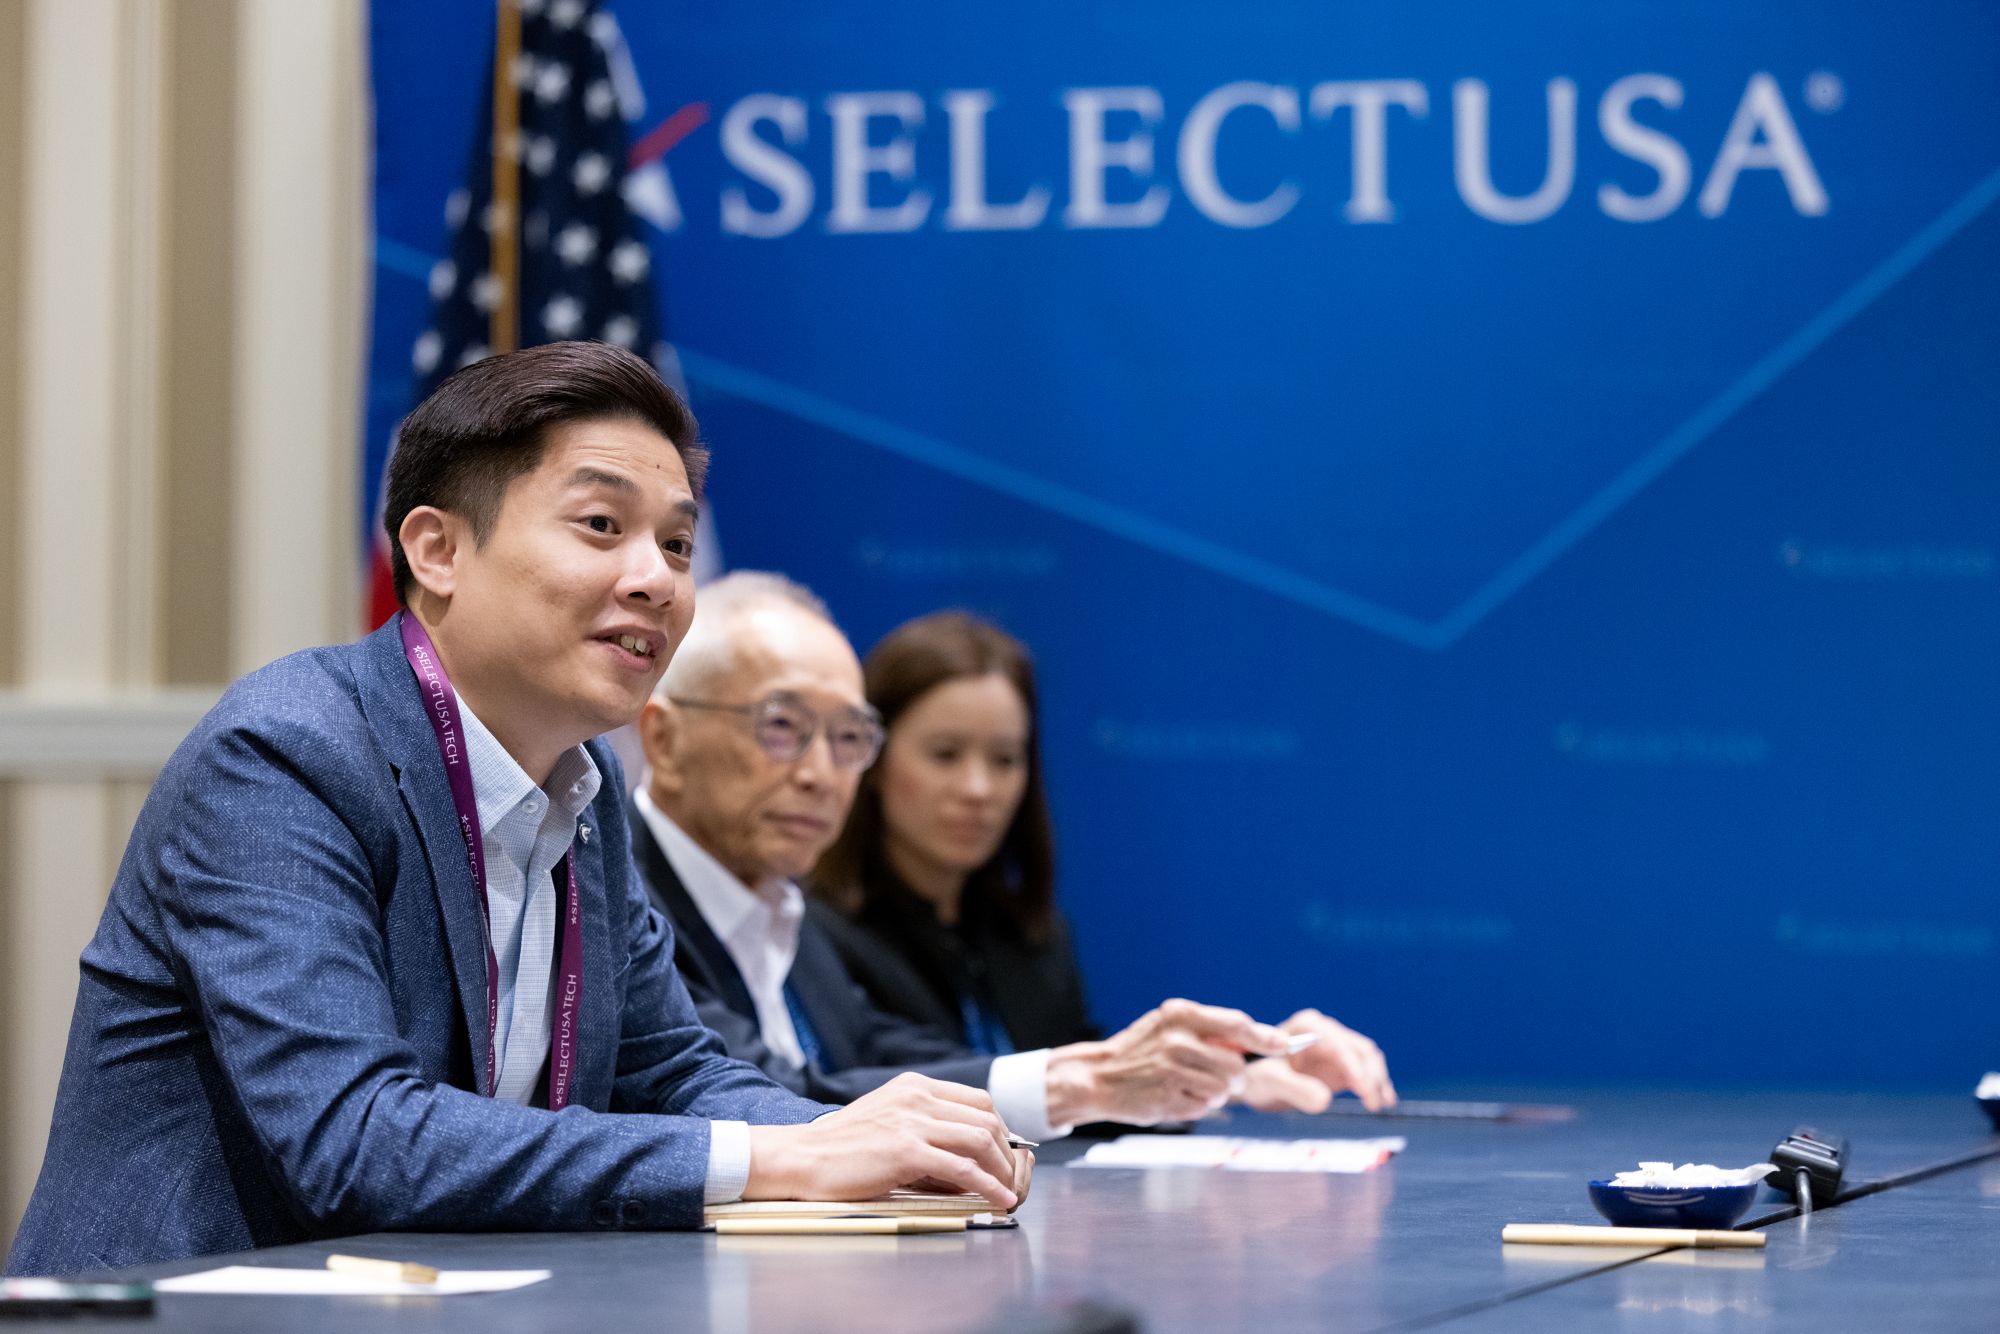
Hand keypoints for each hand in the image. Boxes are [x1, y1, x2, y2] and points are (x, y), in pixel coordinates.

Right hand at [744, 1072, 1022, 1208]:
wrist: (803, 1157)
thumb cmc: (841, 1146)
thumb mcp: (887, 1118)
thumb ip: (923, 1126)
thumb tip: (964, 1156)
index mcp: (914, 1086)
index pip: (977, 1099)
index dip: (998, 1128)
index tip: (1003, 1153)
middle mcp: (918, 1097)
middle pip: (986, 1117)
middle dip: (1006, 1150)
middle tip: (1010, 1176)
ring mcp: (912, 1122)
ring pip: (981, 1139)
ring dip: (1002, 1169)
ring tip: (1007, 1190)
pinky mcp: (906, 1151)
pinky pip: (964, 1168)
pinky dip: (989, 1185)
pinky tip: (999, 1199)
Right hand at [1045, 998, 1289, 1126]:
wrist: (1099, 1075)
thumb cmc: (1143, 1049)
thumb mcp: (1171, 1025)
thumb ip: (1211, 1030)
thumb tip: (1265, 1040)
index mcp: (1181, 1014)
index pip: (1237, 1025)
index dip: (1266, 1037)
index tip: (1287, 1045)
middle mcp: (1178, 1039)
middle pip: (1236, 1066)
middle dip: (1233, 1078)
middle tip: (1214, 1077)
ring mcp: (1172, 1070)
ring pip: (1223, 1090)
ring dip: (1215, 1094)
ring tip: (1188, 1085)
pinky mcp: (1167, 1097)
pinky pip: (1205, 1107)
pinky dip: (1197, 1106)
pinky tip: (1175, 1096)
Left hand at [1236, 1009, 1396, 1112]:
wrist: (1252, 1079)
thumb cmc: (1254, 1077)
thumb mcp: (1269, 1082)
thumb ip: (1294, 1089)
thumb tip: (1325, 1100)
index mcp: (1307, 1026)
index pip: (1341, 1047)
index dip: (1357, 1070)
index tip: (1366, 1093)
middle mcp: (1324, 1030)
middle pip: (1360, 1050)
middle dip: (1371, 1076)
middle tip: (1374, 1104)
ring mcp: (1334, 1045)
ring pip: (1367, 1058)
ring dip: (1377, 1079)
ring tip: (1380, 1104)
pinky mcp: (1340, 1061)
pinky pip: (1364, 1069)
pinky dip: (1375, 1083)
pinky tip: (1382, 1100)